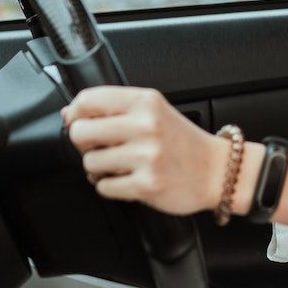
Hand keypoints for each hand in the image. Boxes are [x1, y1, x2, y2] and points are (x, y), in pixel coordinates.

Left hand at [61, 86, 228, 215]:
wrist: (218, 172)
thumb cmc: (183, 142)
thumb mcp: (154, 111)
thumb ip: (116, 109)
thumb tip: (69, 114)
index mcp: (145, 101)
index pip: (88, 100)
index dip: (75, 114)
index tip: (78, 123)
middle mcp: (145, 125)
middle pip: (80, 132)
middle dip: (84, 145)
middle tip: (100, 148)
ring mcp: (147, 156)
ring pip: (89, 163)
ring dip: (98, 170)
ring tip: (119, 167)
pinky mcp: (147, 184)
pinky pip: (104, 188)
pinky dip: (111, 187)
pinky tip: (129, 180)